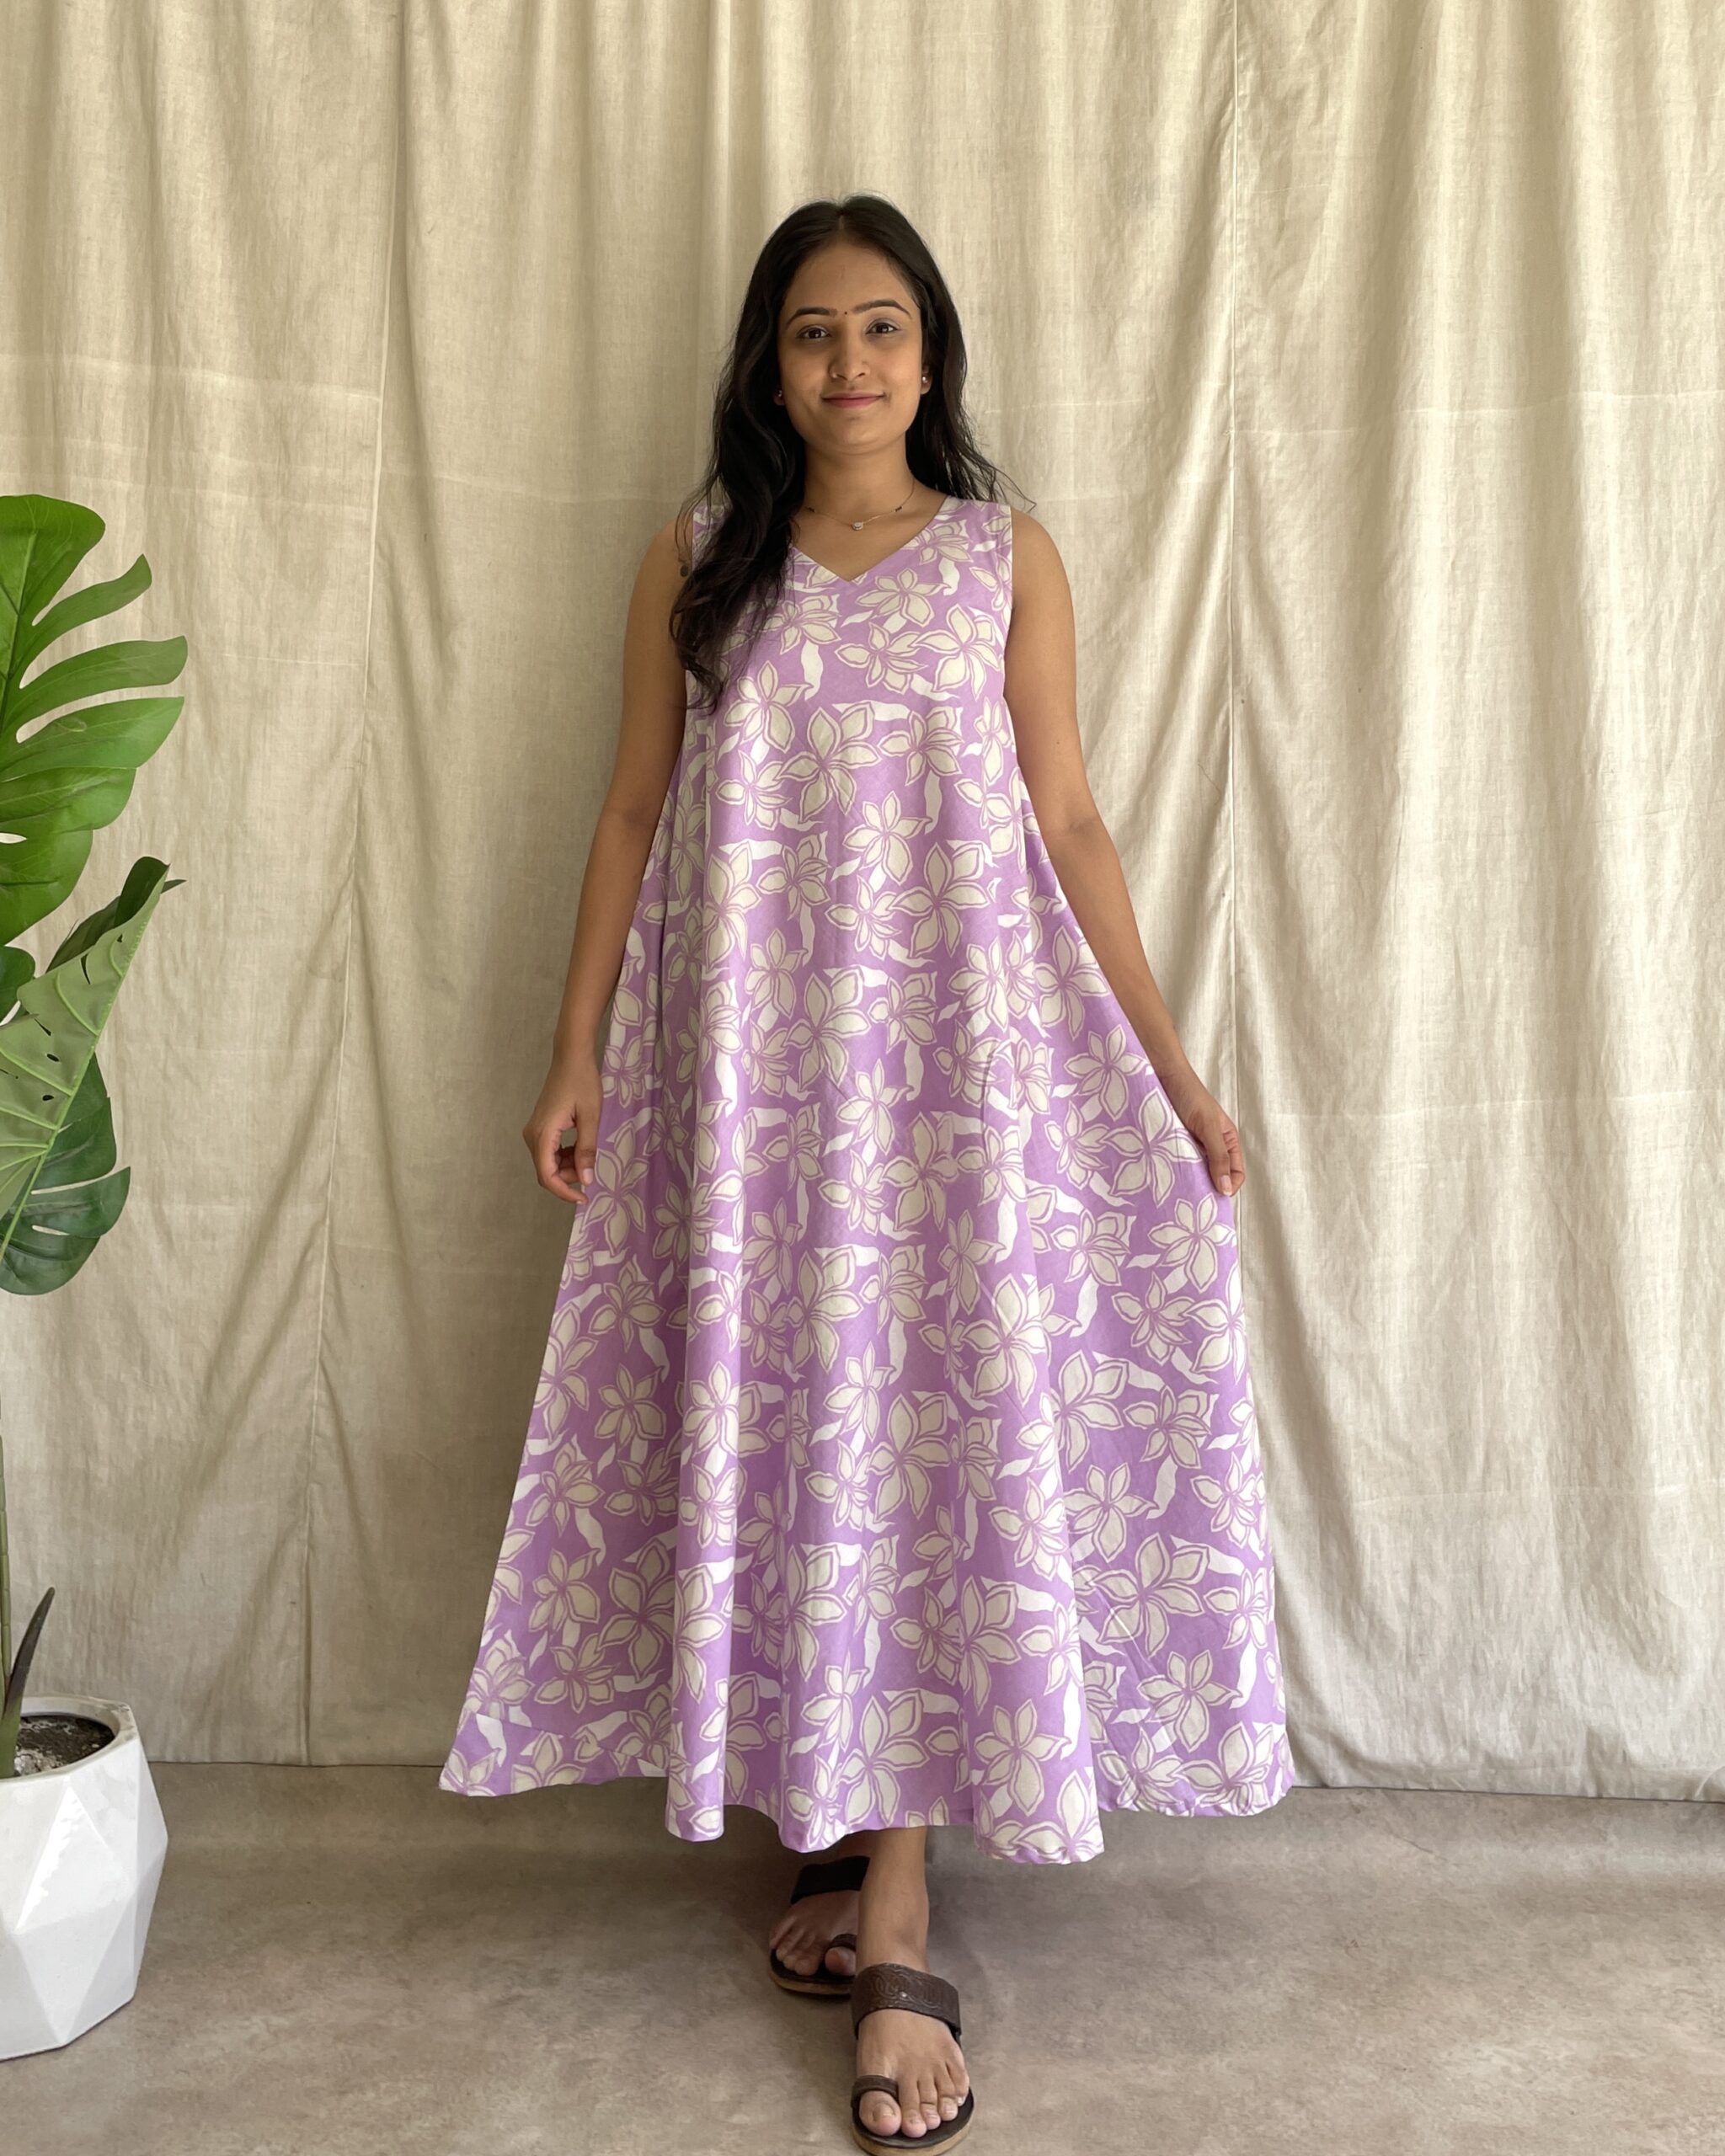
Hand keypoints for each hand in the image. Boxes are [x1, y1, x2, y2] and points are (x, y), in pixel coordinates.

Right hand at [524, 1047, 601, 1203]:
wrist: (571, 1058)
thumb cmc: (582, 1082)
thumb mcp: (591, 1117)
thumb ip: (587, 1150)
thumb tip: (585, 1180)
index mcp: (542, 1135)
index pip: (547, 1176)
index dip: (564, 1192)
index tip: (583, 1198)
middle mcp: (532, 1136)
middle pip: (546, 1172)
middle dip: (569, 1177)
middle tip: (591, 1167)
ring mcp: (534, 1131)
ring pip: (548, 1163)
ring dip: (568, 1167)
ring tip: (587, 1153)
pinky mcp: (539, 1128)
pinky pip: (549, 1152)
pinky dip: (564, 1157)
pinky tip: (579, 1147)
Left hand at [1159, 1067, 1245, 1197]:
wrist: (1162, 1076)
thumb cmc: (1189, 1095)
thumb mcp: (1208, 1126)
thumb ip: (1218, 1156)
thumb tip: (1226, 1189)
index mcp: (1228, 1141)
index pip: (1236, 1173)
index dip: (1229, 1186)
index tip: (1214, 1197)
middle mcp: (1212, 1146)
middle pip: (1215, 1176)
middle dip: (1207, 1188)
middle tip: (1194, 1199)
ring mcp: (1192, 1146)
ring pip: (1196, 1173)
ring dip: (1190, 1181)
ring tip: (1179, 1189)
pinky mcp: (1174, 1145)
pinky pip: (1179, 1164)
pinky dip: (1176, 1172)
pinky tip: (1168, 1177)